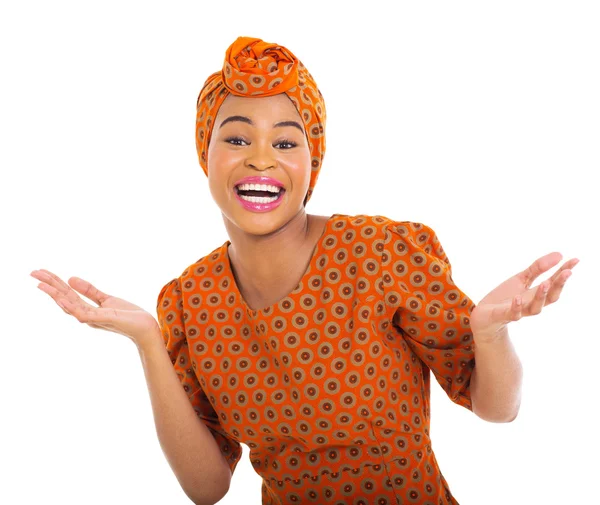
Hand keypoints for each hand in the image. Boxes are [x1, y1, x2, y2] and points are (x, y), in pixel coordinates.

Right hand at [31, 268, 159, 346]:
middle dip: (49, 285)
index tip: (41, 272)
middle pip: (64, 298)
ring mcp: (93, 319)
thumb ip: (90, 291)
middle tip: (33, 272)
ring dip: (55, 295)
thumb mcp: (107, 299)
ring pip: (69, 306)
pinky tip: (61, 298)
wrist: (145, 327)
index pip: (67, 294)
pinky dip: (71, 306)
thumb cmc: (128, 315)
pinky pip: (83, 313)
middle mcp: (87, 316)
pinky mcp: (103, 319)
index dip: (54, 283)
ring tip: (41, 284)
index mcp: (87, 310)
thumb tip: (71, 278)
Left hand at [469, 252, 578, 342]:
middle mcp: (532, 303)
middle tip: (567, 272)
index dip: (564, 271)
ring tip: (545, 283)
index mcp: (537, 293)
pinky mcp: (505, 315)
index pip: (554, 282)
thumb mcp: (521, 278)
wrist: (484, 314)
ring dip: (541, 296)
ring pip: (536, 308)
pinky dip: (516, 307)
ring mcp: (520, 311)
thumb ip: (538, 268)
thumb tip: (560, 254)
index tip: (575, 260)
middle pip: (551, 297)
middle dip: (559, 285)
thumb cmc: (506, 296)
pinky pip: (513, 314)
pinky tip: (517, 298)